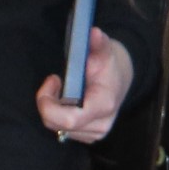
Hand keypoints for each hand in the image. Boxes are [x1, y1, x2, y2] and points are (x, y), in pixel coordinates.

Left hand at [34, 31, 132, 145]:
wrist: (120, 80)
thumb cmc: (109, 65)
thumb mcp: (104, 50)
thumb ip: (98, 43)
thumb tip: (93, 32)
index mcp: (104, 105)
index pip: (69, 119)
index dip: (50, 105)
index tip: (52, 80)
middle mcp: (101, 124)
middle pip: (58, 125)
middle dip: (48, 103)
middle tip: (54, 80)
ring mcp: (95, 133)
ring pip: (57, 128)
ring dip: (53, 108)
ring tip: (63, 88)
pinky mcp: (88, 136)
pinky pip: (62, 130)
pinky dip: (58, 114)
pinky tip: (67, 100)